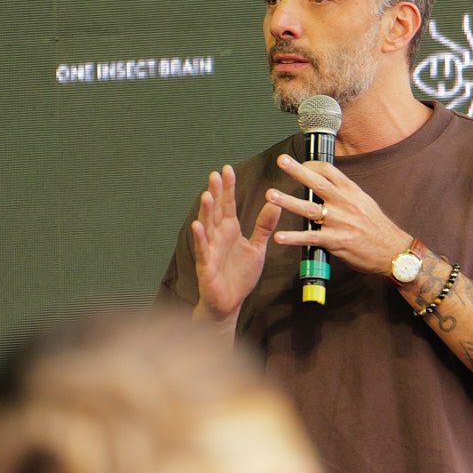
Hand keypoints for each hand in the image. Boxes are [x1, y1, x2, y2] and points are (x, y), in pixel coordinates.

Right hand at [190, 165, 280, 324]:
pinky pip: (202, 250)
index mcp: (229, 230)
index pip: (227, 204)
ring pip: (206, 227)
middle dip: (215, 193)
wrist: (230, 303)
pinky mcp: (206, 266)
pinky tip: (197, 226)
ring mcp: (210, 249)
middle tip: (215, 174)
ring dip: (205, 211)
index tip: (227, 169)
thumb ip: (264, 227)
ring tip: (206, 194)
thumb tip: (274, 203)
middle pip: (215, 211)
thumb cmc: (240, 276)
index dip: (227, 188)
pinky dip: (199, 238)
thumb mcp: (257, 249)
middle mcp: (217, 236)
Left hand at [267, 156, 409, 276]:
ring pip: (309, 209)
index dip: (311, 165)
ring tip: (271, 195)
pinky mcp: (336, 241)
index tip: (300, 164)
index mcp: (351, 191)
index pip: (329, 171)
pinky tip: (279, 237)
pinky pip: (311, 238)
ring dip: (288, 201)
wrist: (393, 251)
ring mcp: (339, 222)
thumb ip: (345, 194)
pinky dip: (294, 238)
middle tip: (281, 162)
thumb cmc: (377, 228)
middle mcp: (344, 204)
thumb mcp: (364, 202)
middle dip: (297, 171)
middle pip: (317, 183)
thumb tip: (328, 185)